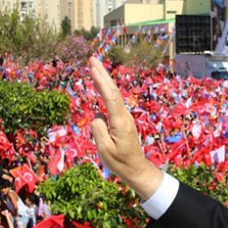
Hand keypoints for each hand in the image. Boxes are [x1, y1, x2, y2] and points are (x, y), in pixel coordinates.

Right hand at [88, 57, 161, 198]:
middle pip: (113, 91)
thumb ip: (98, 131)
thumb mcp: (105, 150)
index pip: (110, 97)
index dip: (101, 81)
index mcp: (120, 122)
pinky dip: (105, 89)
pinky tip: (100, 84)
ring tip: (94, 66)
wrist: (135, 168)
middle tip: (92, 58)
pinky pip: (112, 101)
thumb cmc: (119, 162)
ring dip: (103, 79)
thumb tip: (97, 115)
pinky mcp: (122, 119)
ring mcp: (124, 117)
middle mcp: (124, 116)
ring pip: (113, 94)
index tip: (93, 68)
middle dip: (102, 74)